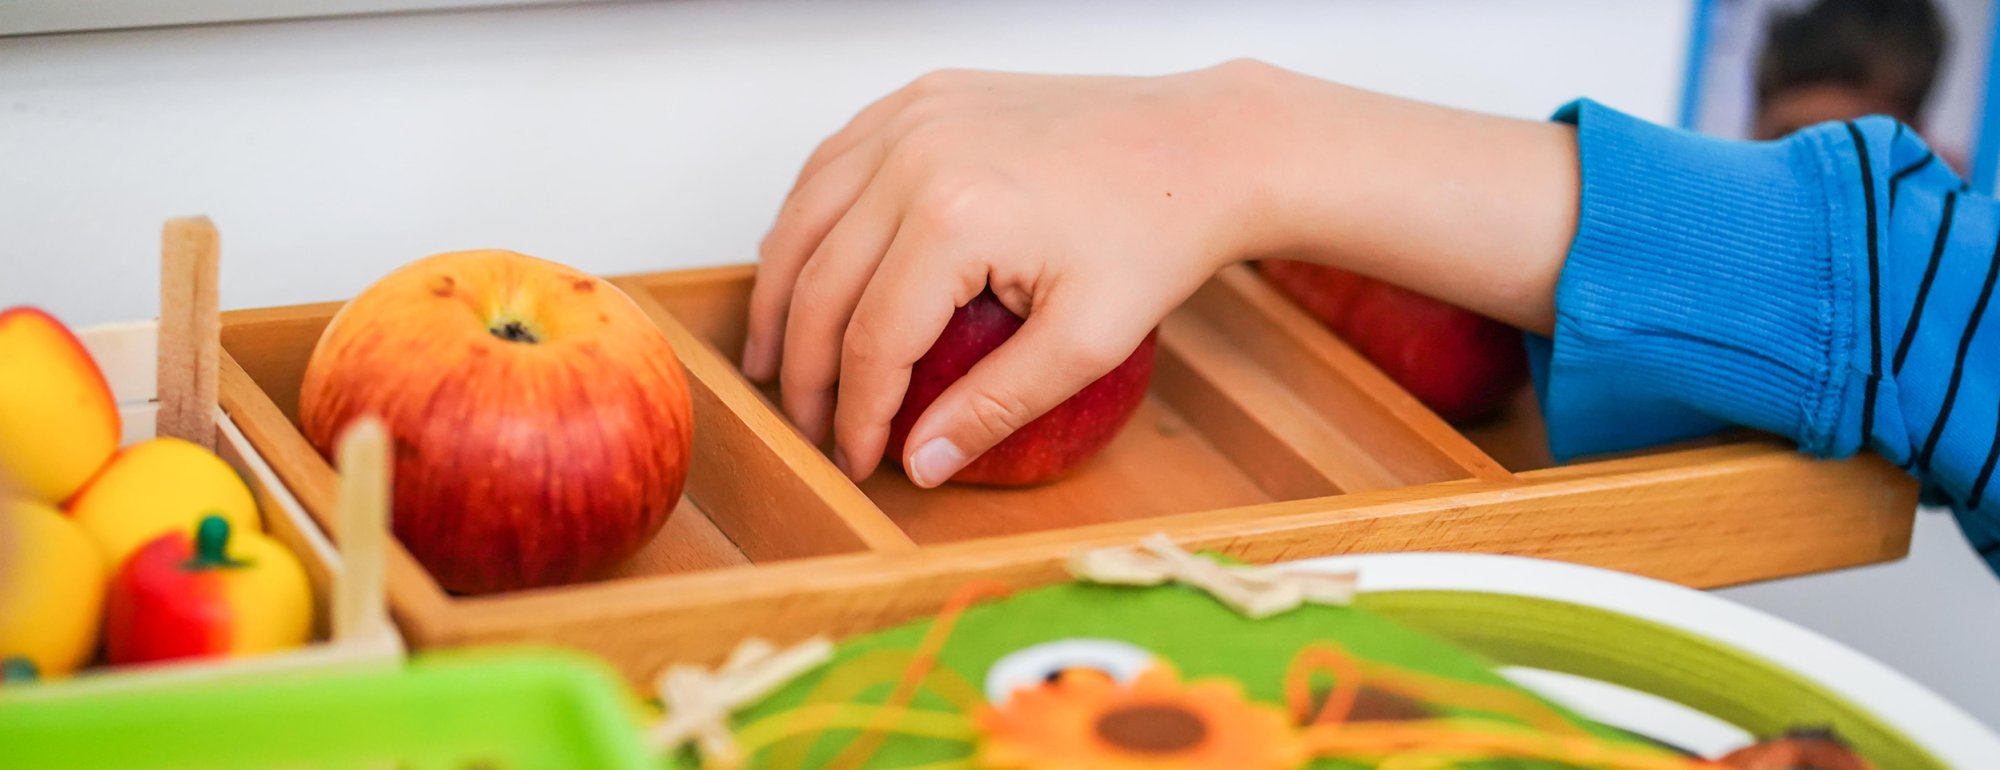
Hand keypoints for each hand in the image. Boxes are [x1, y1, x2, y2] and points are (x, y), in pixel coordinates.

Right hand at [746, 61, 1297, 485]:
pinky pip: (831, 164)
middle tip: (808, 425)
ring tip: (773, 357)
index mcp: (955, 217)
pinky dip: (806, 223)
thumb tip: (919, 465)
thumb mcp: (1086, 343)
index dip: (856, 414)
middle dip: (802, 369)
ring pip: (803, 218)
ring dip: (779, 293)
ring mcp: (911, 115)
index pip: (870, 340)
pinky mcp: (920, 96)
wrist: (1201, 146)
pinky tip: (805, 268)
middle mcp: (915, 155)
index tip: (860, 460)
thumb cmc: (1157, 237)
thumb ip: (993, 407)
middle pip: (817, 282)